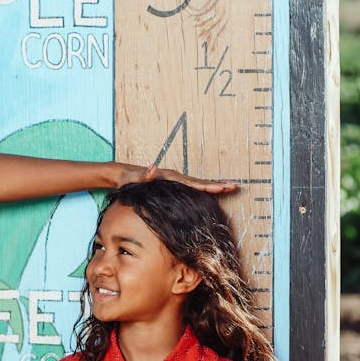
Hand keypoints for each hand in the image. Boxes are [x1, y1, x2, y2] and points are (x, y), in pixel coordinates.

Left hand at [117, 164, 238, 193]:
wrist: (123, 174)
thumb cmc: (128, 178)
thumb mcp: (133, 177)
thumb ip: (143, 174)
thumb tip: (153, 167)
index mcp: (170, 176)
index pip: (193, 182)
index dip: (208, 185)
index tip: (222, 187)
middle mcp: (176, 177)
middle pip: (201, 181)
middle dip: (219, 184)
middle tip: (236, 186)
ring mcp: (176, 180)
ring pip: (200, 184)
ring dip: (215, 186)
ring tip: (231, 187)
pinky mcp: (174, 185)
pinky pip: (193, 188)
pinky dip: (205, 189)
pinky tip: (213, 193)